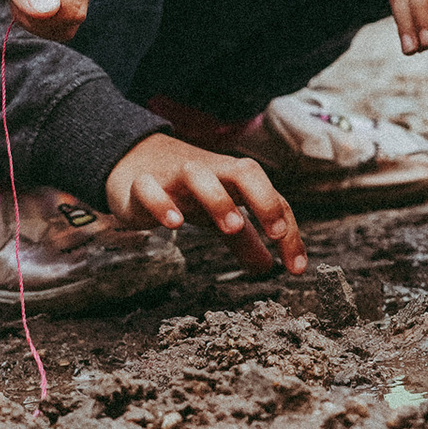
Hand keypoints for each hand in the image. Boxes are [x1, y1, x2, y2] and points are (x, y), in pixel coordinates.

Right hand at [106, 132, 305, 275]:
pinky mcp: (142, 185)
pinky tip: (174, 224)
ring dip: (219, 200)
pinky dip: (162, 203)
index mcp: (233, 180)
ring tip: (232, 228)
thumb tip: (268, 267)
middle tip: (275, 233)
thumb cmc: (185, 189)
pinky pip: (150, 188)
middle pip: (245, 171)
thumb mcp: (218, 214)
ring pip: (199, 175)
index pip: (271, 198)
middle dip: (264, 199)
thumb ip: (243, 240)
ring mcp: (175, 176)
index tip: (296, 268)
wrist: (132, 160)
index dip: (289, 232)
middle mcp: (210, 173)